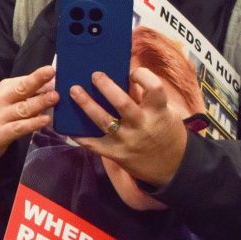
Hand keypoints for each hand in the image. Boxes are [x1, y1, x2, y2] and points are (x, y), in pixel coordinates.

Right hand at [0, 65, 57, 162]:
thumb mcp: (5, 100)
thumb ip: (25, 95)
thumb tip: (50, 88)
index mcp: (3, 89)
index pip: (23, 81)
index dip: (38, 76)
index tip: (52, 70)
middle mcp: (1, 100)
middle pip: (20, 89)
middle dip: (36, 80)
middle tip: (50, 72)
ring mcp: (0, 117)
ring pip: (22, 108)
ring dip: (39, 102)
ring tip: (55, 97)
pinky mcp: (1, 134)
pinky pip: (19, 127)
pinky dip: (33, 123)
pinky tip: (45, 120)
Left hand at [70, 68, 188, 188]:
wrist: (173, 167)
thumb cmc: (164, 131)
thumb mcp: (163, 112)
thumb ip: (144, 96)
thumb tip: (122, 74)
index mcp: (158, 112)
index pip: (155, 89)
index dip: (144, 77)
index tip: (132, 71)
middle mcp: (142, 125)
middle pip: (123, 104)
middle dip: (106, 87)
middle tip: (94, 75)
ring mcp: (128, 140)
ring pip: (104, 121)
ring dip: (87, 105)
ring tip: (74, 90)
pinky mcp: (117, 154)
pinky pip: (94, 144)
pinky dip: (79, 135)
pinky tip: (68, 126)